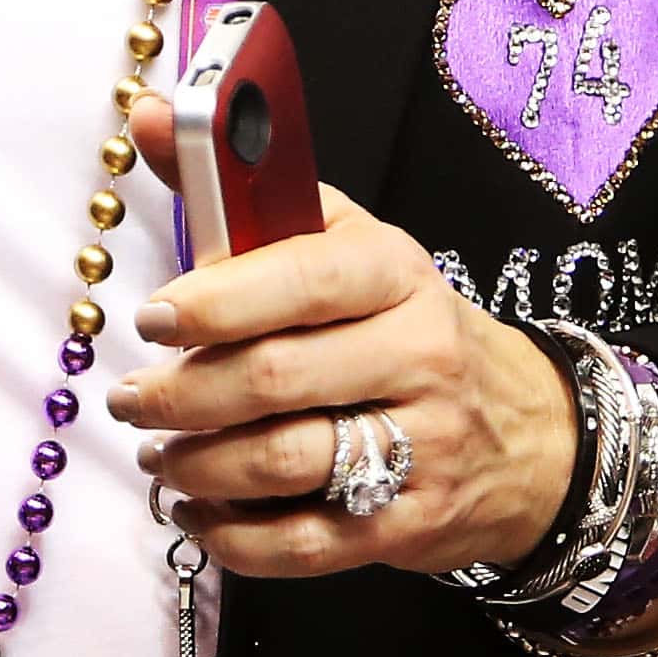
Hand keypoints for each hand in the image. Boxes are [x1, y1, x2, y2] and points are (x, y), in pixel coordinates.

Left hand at [99, 96, 573, 577]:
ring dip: (196, 465)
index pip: (300, 280)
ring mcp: (421, 446)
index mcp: (394, 273)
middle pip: (275, 380)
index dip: (215, 302)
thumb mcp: (343, 241)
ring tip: (158, 454)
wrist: (526, 430)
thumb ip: (239, 185)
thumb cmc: (401, 323)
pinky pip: (303, 542)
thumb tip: (146, 114)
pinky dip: (232, 534)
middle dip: (180, 394)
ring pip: (283, 463)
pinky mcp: (409, 525)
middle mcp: (417, 355)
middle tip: (131, 400)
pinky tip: (197, 511)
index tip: (153, 318)